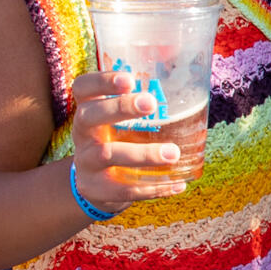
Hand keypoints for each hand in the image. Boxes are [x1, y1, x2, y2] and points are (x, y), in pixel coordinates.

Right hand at [68, 70, 189, 210]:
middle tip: (151, 104)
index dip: (102, 81)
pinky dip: (154, 188)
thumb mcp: (119, 123)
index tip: (130, 79)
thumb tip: (187, 89)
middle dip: (120, 108)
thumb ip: (141, 108)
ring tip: (173, 153)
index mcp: (88, 110)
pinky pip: (125, 189)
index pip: (83, 88)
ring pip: (109, 154)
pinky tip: (178, 184)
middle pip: (90, 116)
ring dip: (143, 154)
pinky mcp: (96, 189)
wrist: (95, 185)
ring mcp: (86, 162)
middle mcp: (83, 134)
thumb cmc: (118, 142)